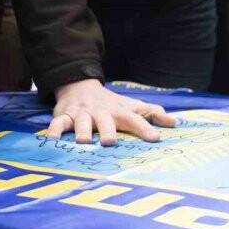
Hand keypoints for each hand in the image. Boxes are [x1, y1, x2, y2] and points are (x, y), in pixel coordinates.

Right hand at [48, 79, 175, 145]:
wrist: (80, 86)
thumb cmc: (110, 103)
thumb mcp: (131, 106)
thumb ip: (153, 114)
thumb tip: (176, 123)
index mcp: (119, 112)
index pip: (135, 120)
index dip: (145, 129)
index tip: (156, 139)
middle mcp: (101, 114)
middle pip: (106, 122)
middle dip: (108, 131)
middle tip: (110, 142)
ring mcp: (82, 115)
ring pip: (81, 123)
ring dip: (83, 131)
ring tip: (84, 141)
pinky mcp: (63, 117)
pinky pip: (57, 124)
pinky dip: (53, 132)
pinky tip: (52, 141)